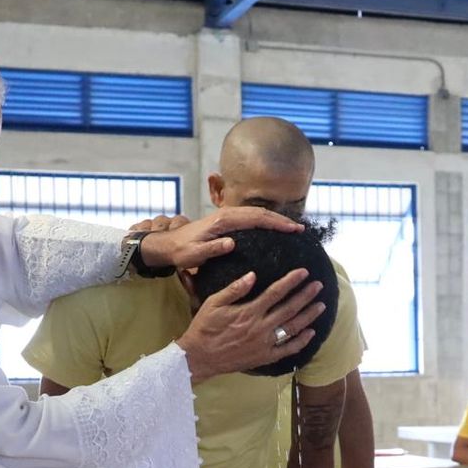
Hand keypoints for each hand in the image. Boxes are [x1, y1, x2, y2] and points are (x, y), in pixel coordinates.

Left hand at [138, 207, 302, 270]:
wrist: (167, 245)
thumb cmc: (180, 251)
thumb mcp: (193, 255)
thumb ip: (211, 250)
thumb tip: (231, 244)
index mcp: (222, 220)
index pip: (255, 218)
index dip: (276, 223)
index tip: (293, 230)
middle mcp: (227, 215)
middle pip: (260, 213)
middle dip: (281, 220)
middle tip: (300, 230)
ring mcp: (227, 217)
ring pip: (256, 215)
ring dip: (275, 220)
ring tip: (293, 230)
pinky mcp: (226, 223)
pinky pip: (250, 220)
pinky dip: (265, 223)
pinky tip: (274, 232)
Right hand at [177, 269, 323, 382]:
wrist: (199, 358)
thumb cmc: (204, 328)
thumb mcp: (213, 303)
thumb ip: (234, 289)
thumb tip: (253, 275)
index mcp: (249, 312)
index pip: (276, 293)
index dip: (291, 281)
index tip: (304, 272)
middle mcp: (260, 327)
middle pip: (289, 309)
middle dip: (306, 296)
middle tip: (319, 285)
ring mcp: (264, 344)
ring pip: (292, 328)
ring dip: (308, 316)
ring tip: (321, 305)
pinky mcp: (264, 357)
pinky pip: (287, 350)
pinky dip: (301, 342)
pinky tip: (311, 333)